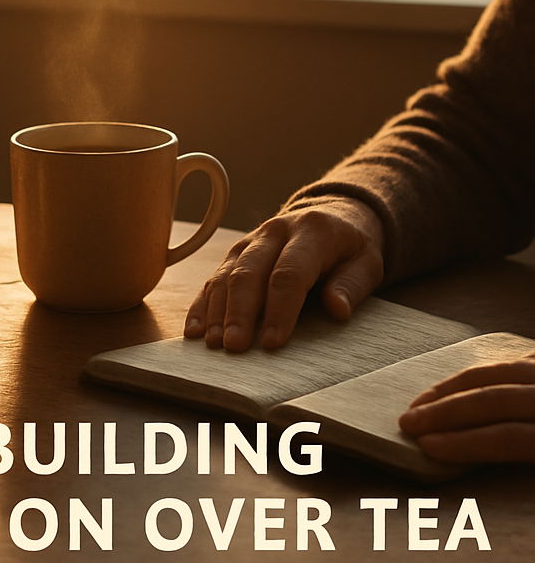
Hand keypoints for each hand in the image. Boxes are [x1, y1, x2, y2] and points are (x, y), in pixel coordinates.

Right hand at [184, 199, 384, 350]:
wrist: (332, 216)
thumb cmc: (349, 249)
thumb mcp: (367, 262)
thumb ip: (353, 284)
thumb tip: (337, 309)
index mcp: (311, 231)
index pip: (289, 273)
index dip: (279, 309)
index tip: (272, 342)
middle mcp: (274, 231)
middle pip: (248, 273)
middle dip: (239, 312)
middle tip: (234, 346)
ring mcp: (250, 241)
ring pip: (225, 275)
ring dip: (216, 311)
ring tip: (213, 343)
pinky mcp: (235, 253)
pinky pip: (213, 278)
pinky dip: (202, 305)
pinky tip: (195, 330)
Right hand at [399, 353, 534, 462]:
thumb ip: (517, 450)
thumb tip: (480, 473)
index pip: (511, 436)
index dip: (466, 443)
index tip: (428, 447)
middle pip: (494, 399)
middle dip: (444, 411)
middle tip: (408, 423)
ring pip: (494, 372)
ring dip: (449, 388)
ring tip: (420, 403)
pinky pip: (508, 359)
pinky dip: (475, 374)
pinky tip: (457, 384)